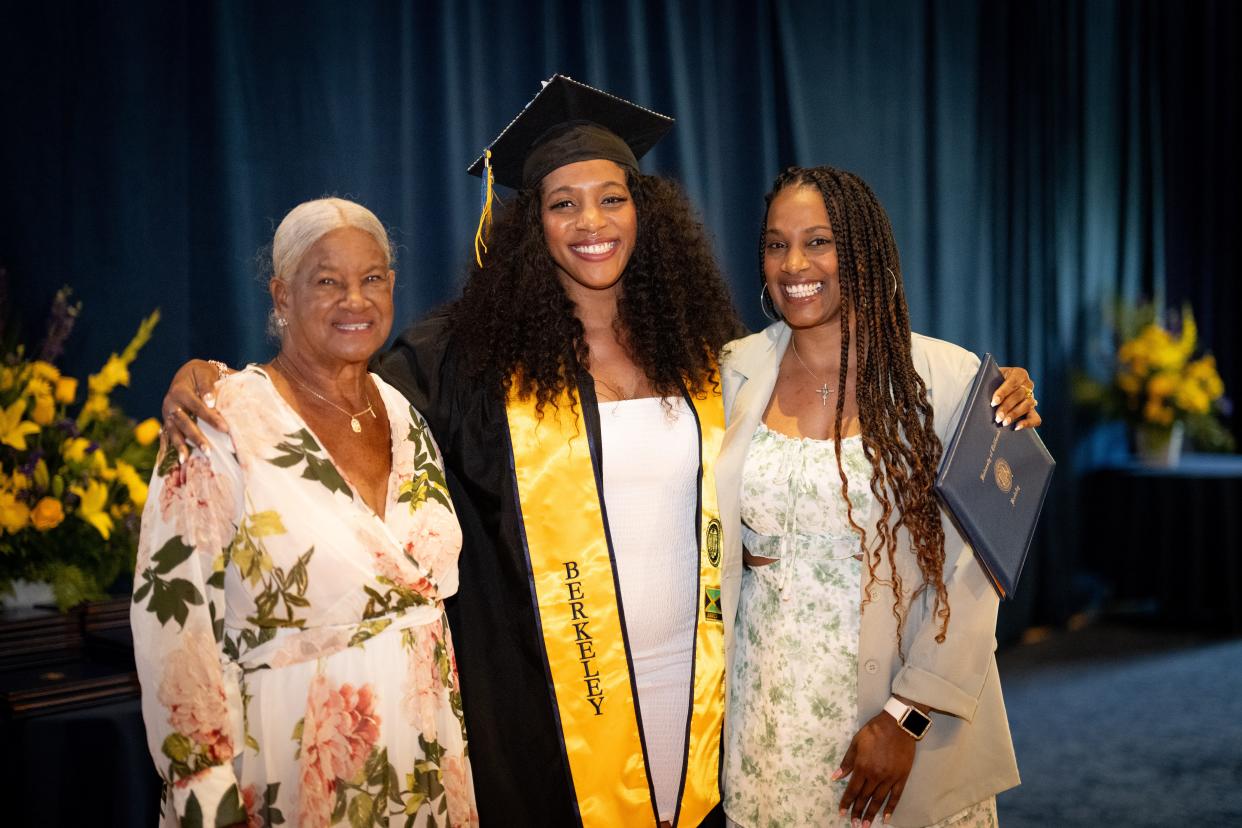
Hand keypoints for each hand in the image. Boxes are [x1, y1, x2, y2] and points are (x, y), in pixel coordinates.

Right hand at [162, 360, 231, 461]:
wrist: (188, 374)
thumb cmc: (201, 374)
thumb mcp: (205, 373)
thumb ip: (207, 386)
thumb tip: (211, 402)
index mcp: (180, 390)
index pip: (197, 406)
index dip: (210, 417)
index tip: (225, 428)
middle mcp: (170, 403)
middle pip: (184, 422)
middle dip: (196, 437)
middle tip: (209, 450)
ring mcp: (167, 414)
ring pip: (175, 431)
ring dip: (183, 446)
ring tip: (188, 459)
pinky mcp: (167, 422)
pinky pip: (170, 436)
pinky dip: (176, 447)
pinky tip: (182, 460)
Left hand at [834, 709, 917, 826]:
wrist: (897, 724)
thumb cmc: (874, 731)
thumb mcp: (856, 743)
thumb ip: (847, 762)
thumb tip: (836, 777)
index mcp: (862, 767)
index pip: (853, 790)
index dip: (847, 802)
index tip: (842, 813)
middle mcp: (875, 775)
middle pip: (865, 798)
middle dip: (858, 812)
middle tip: (854, 824)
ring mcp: (889, 778)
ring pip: (879, 800)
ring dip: (872, 814)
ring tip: (866, 825)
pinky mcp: (902, 777)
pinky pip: (895, 796)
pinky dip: (890, 808)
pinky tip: (886, 818)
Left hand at [992, 366, 1041, 430]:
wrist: (997, 386)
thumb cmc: (993, 381)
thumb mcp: (992, 378)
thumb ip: (991, 383)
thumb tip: (981, 394)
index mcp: (1018, 374)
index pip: (1012, 383)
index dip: (1003, 393)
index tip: (994, 402)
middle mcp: (1027, 385)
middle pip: (1019, 396)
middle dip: (1007, 407)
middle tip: (997, 417)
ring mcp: (1031, 397)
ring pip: (1027, 406)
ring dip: (1014, 415)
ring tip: (1004, 422)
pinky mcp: (1032, 410)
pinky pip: (1035, 418)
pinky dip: (1028, 423)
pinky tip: (1017, 427)